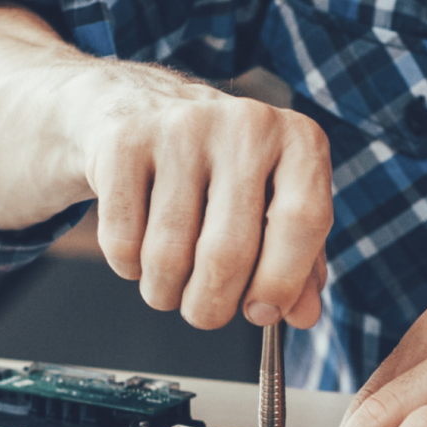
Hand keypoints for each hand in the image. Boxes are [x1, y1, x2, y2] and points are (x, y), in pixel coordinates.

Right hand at [82, 69, 331, 329]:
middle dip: (210, 306)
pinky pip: (123, 242)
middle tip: (203, 312)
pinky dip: (128, 267)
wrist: (140, 110)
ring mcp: (181, 129)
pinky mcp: (124, 143)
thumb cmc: (217, 171)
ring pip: (168, 256)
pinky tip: (137, 249)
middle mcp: (245, 125)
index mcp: (297, 141)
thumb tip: (302, 316)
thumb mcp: (270, 206)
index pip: (302, 221)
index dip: (280, 283)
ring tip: (166, 283)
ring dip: (163, 292)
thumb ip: (296, 264)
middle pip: (227, 253)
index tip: (260, 312)